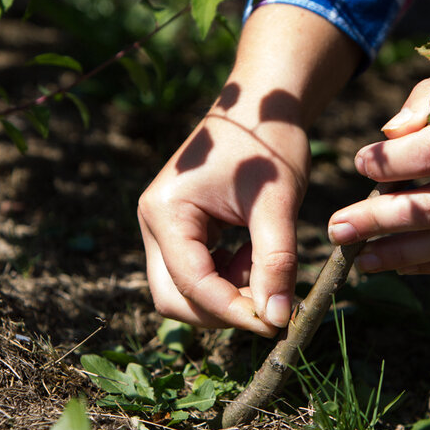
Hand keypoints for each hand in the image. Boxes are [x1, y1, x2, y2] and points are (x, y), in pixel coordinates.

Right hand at [138, 86, 309, 336]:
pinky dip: (229, 278)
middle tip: (269, 304)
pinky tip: (254, 252)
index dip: (232, 310)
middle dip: (221, 310)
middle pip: (174, 298)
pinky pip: (198, 274)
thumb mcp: (276, 204)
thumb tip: (275, 318)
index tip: (274, 323)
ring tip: (264, 262)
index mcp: (166, 212)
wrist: (262, 107)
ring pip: (185, 291)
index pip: (192, 283)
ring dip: (227, 293)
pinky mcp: (180, 231)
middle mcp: (153, 223)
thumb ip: (275, 262)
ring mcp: (163, 228)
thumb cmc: (268, 145)